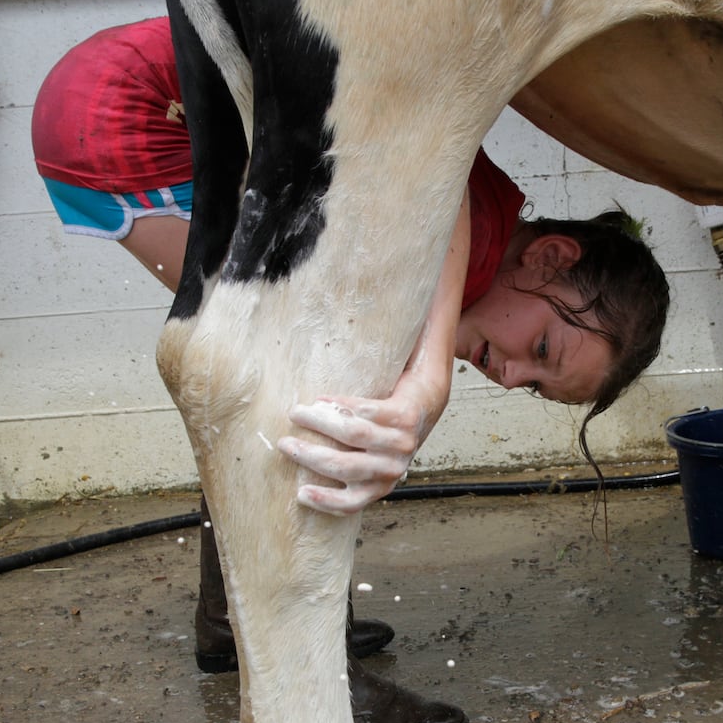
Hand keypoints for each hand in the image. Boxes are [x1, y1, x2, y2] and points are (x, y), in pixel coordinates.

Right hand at [278, 368, 447, 513]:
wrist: (426, 399)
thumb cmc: (388, 431)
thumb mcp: (372, 458)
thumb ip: (348, 466)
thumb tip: (300, 468)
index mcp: (381, 484)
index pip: (352, 502)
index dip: (325, 500)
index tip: (300, 493)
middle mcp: (393, 467)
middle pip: (345, 466)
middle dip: (309, 455)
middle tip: (283, 443)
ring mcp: (401, 442)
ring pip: (352, 434)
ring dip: (318, 422)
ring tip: (295, 413)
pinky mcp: (404, 416)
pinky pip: (365, 410)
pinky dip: (338, 403)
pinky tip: (321, 399)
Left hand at [280, 190, 467, 514]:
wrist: (430, 356)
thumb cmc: (412, 324)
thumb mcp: (419, 299)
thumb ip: (421, 275)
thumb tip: (433, 218)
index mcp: (429, 392)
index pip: (395, 416)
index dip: (355, 414)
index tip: (313, 399)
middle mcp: (422, 431)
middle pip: (384, 450)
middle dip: (334, 439)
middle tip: (290, 422)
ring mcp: (407, 457)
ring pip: (374, 478)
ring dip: (330, 470)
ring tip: (290, 453)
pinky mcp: (388, 474)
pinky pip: (367, 499)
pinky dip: (337, 504)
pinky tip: (304, 496)